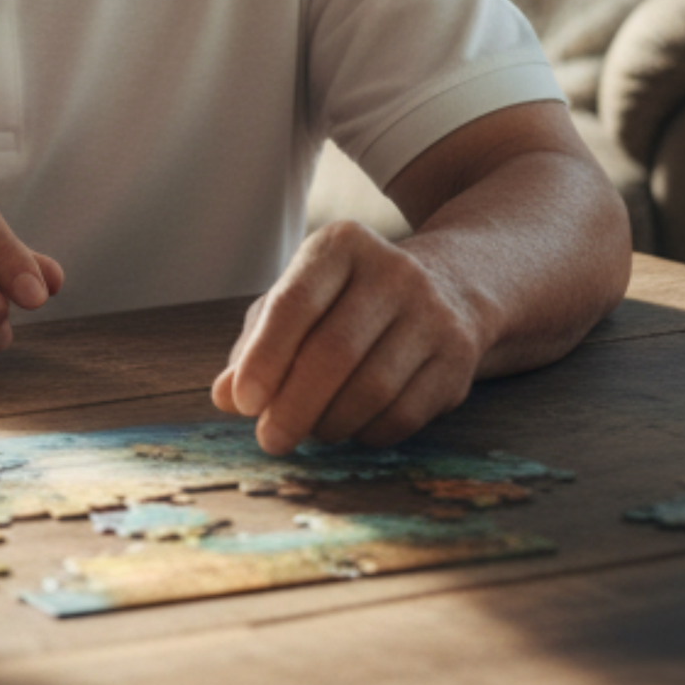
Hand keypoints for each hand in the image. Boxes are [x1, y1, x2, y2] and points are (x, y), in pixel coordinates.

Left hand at [210, 221, 487, 455]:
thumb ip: (256, 343)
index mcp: (341, 245)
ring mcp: (433, 314)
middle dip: (295, 405)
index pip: (295, 302)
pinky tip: (349, 429)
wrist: (449, 289)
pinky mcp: (459, 359)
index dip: (265, 357)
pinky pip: (405, 414)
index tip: (244, 402)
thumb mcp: (298, 301)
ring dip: (330, 423)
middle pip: (335, 351)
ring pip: (373, 389)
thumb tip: (225, 396)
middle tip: (270, 439)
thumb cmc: (347, 300)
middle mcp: (393, 271)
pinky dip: (367, 433)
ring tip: (309, 431)